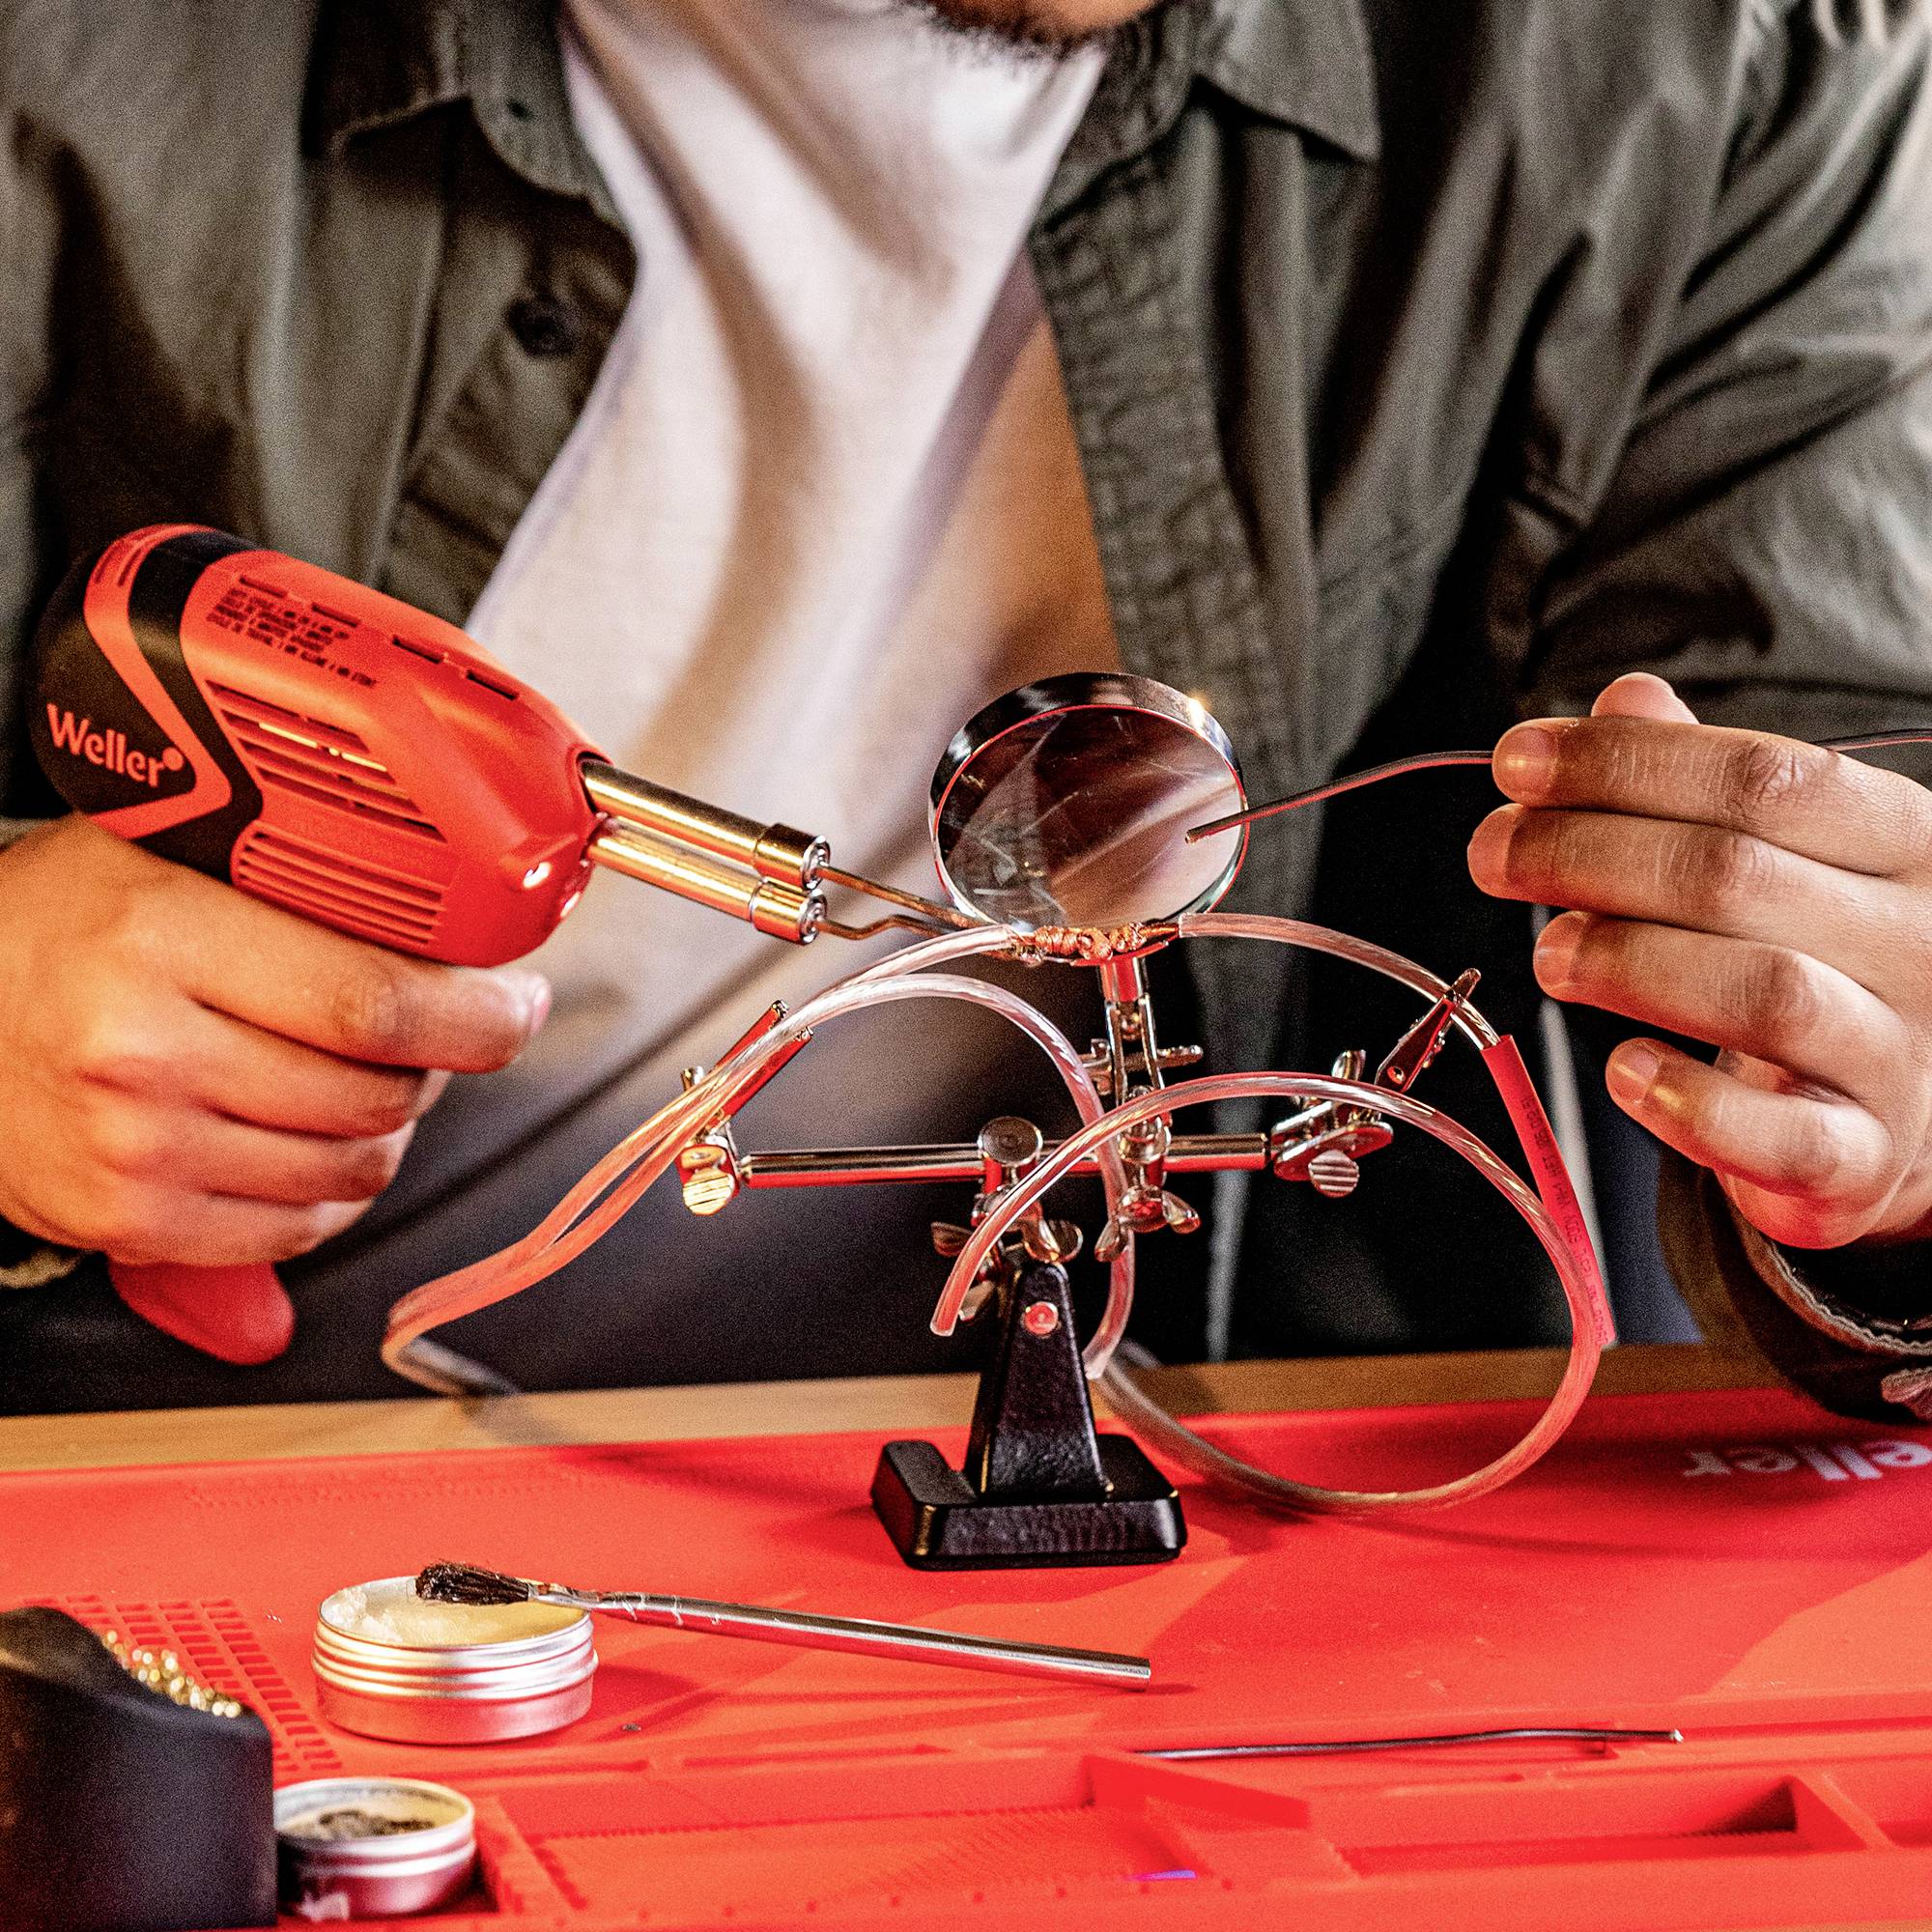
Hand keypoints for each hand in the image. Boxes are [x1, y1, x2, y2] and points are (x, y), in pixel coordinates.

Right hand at [0, 816, 548, 1265]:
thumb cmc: (66, 924)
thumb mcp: (171, 854)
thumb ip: (305, 881)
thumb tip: (456, 936)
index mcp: (160, 935)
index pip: (374, 1002)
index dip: (477, 1015)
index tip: (513, 1004)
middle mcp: (143, 1051)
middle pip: (379, 1093)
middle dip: (436, 1064)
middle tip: (422, 1029)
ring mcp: (136, 1149)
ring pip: (355, 1167)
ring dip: (386, 1128)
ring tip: (352, 1077)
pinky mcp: (130, 1222)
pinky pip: (297, 1229)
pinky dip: (330, 1191)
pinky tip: (304, 1138)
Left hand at [1467, 673, 1931, 1249]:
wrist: (1918, 1108)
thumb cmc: (1833, 963)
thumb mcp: (1793, 859)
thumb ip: (1708, 784)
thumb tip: (1626, 698)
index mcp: (1903, 840)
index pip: (1762, 776)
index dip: (1624, 764)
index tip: (1514, 764)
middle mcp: (1918, 939)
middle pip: (1736, 873)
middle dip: (1588, 854)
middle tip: (1492, 856)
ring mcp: (1901, 1053)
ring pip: (1761, 992)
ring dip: (1629, 962)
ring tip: (1549, 952)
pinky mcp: (1865, 1156)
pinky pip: (1783, 1135)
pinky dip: (1690, 1105)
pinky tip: (1623, 1068)